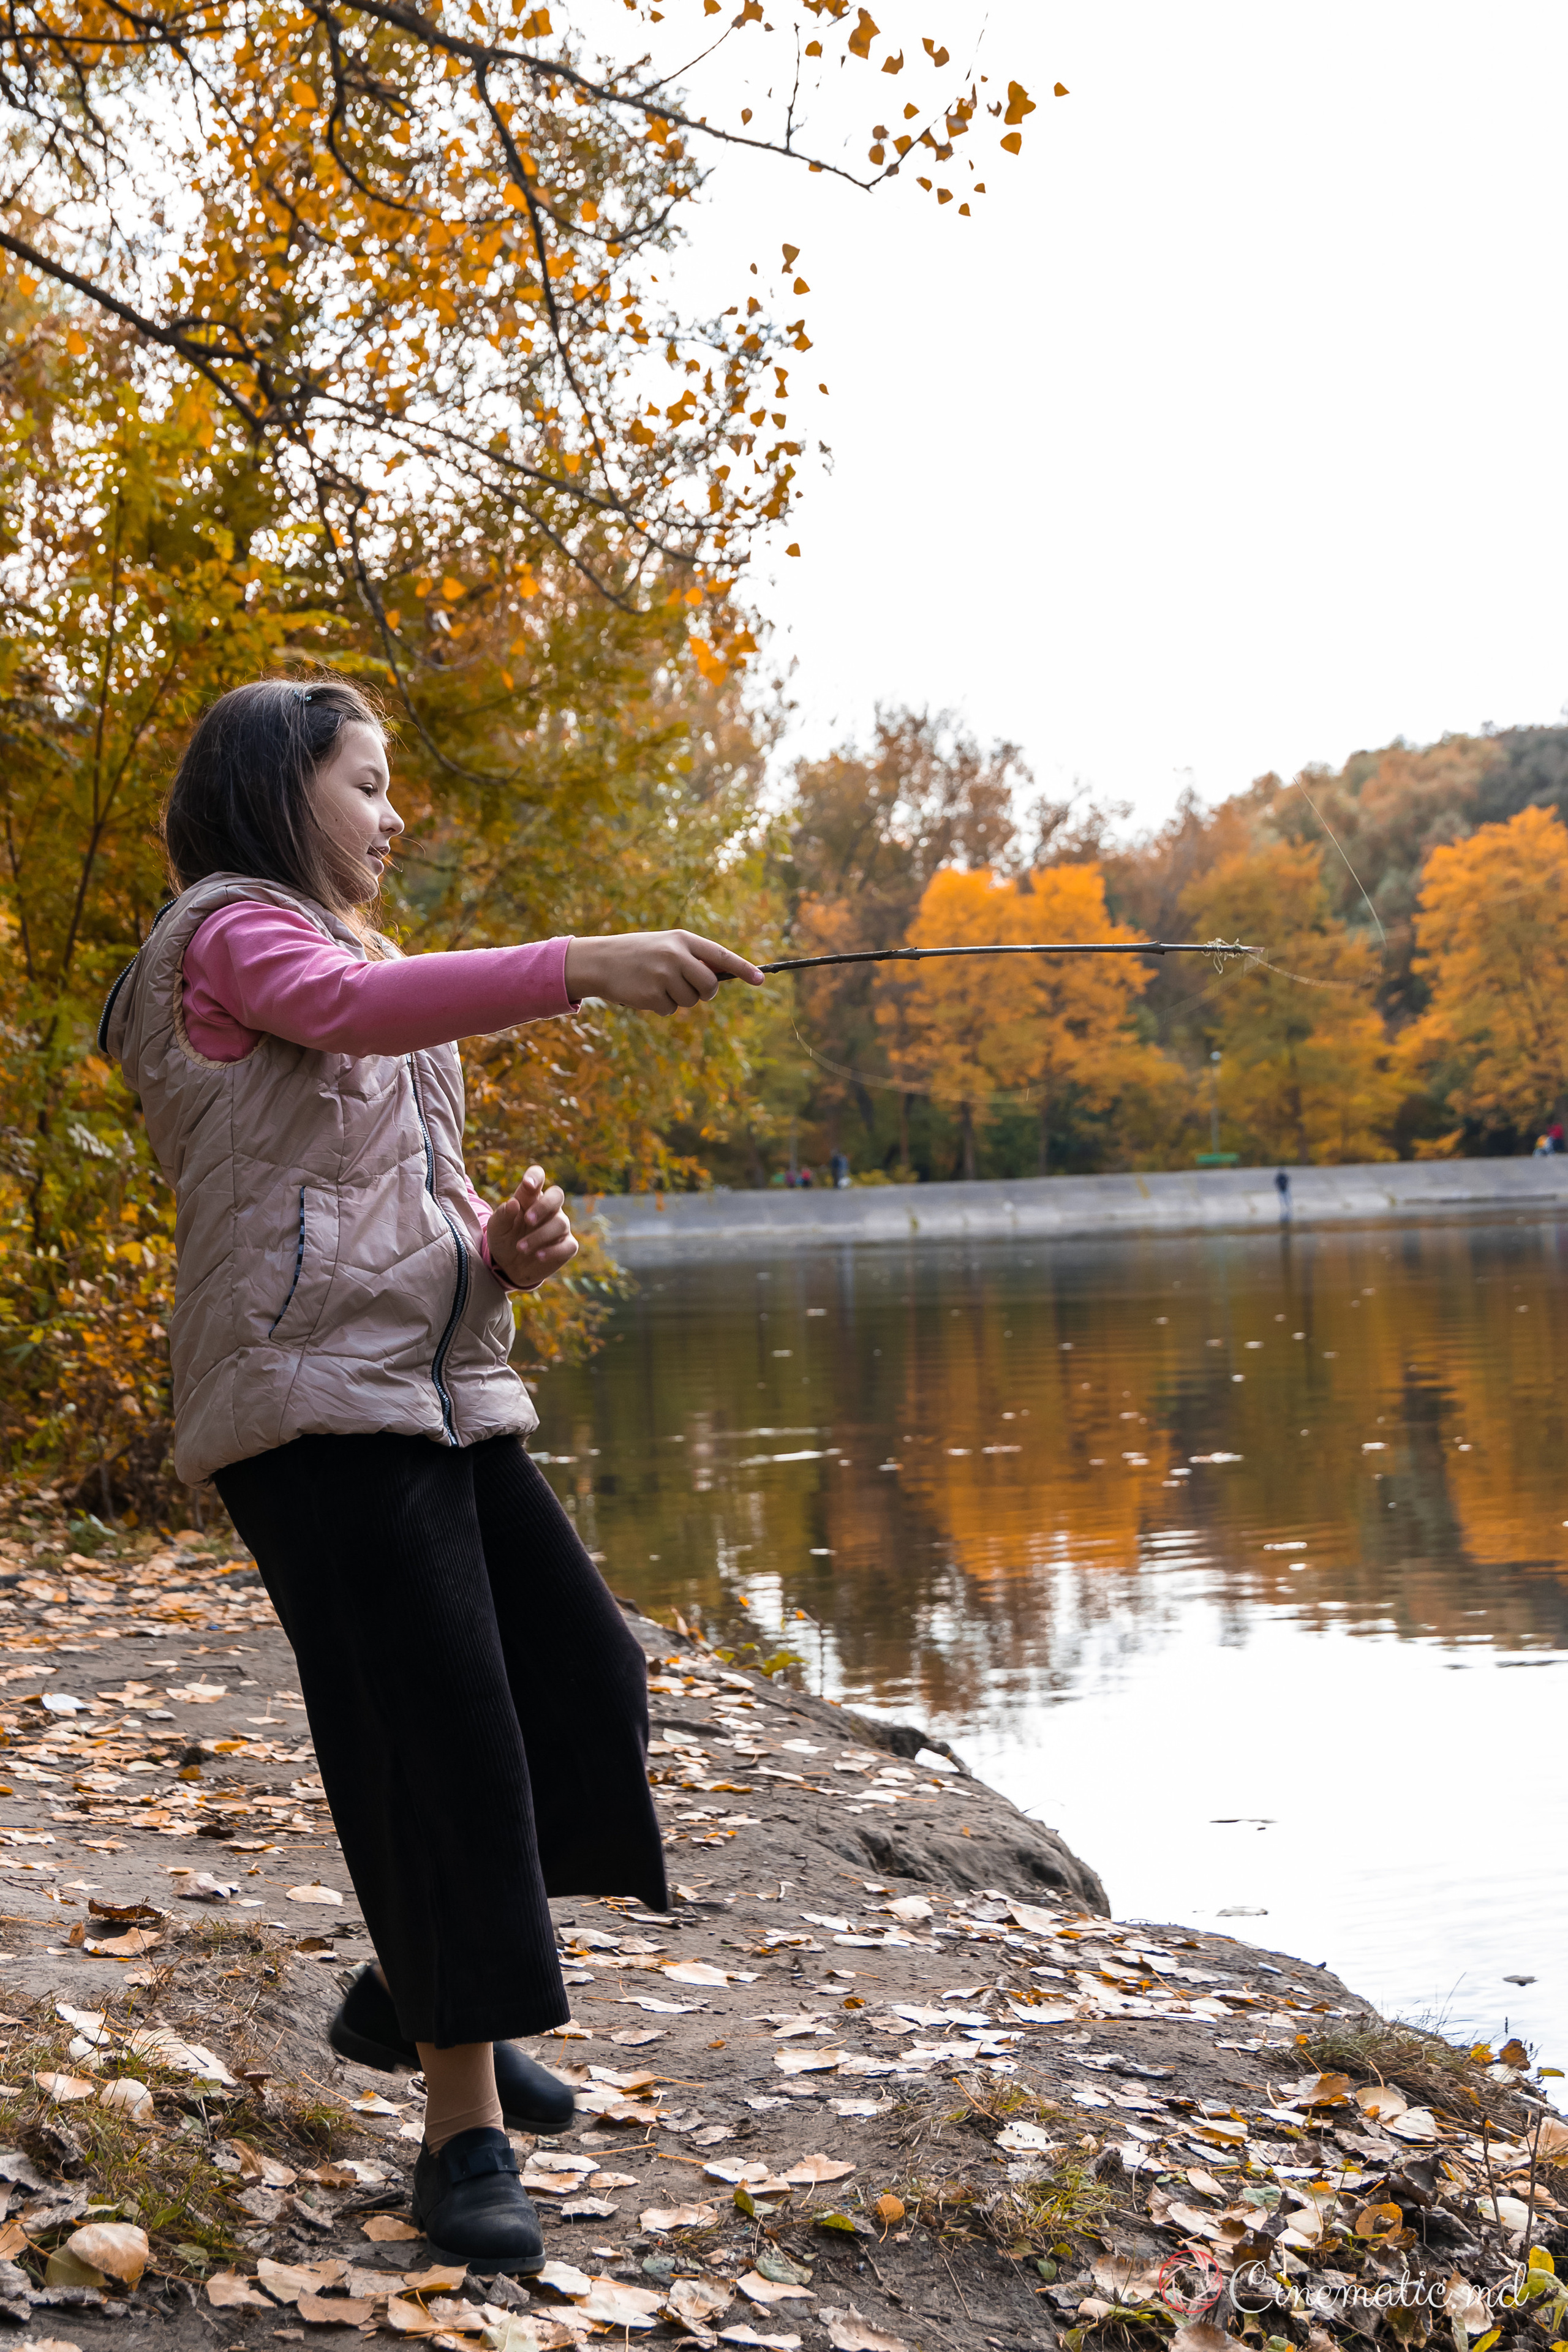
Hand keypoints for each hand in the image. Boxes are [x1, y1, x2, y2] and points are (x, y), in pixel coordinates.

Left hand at [486, 1166, 578, 1292]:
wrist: (508, 1267)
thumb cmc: (504, 1240)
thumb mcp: (496, 1228)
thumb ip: (502, 1214)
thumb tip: (513, 1203)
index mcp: (530, 1198)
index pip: (538, 1177)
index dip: (535, 1177)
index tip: (528, 1185)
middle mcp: (548, 1209)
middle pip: (557, 1195)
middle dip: (544, 1206)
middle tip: (528, 1220)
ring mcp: (560, 1227)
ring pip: (560, 1223)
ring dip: (539, 1236)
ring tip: (520, 1248)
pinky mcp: (566, 1246)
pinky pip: (568, 1245)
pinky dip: (553, 1251)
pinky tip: (538, 1256)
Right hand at [564, 929, 763, 1013]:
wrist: (600, 960)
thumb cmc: (639, 954)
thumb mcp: (666, 946)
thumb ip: (693, 958)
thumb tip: (723, 976)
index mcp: (683, 940)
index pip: (720, 956)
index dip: (743, 969)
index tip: (760, 980)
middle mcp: (676, 955)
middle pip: (710, 986)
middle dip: (704, 992)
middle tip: (688, 987)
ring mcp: (664, 975)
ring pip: (691, 1001)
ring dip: (678, 999)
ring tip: (657, 983)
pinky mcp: (652, 995)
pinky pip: (671, 1010)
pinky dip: (661, 1006)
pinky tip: (645, 992)